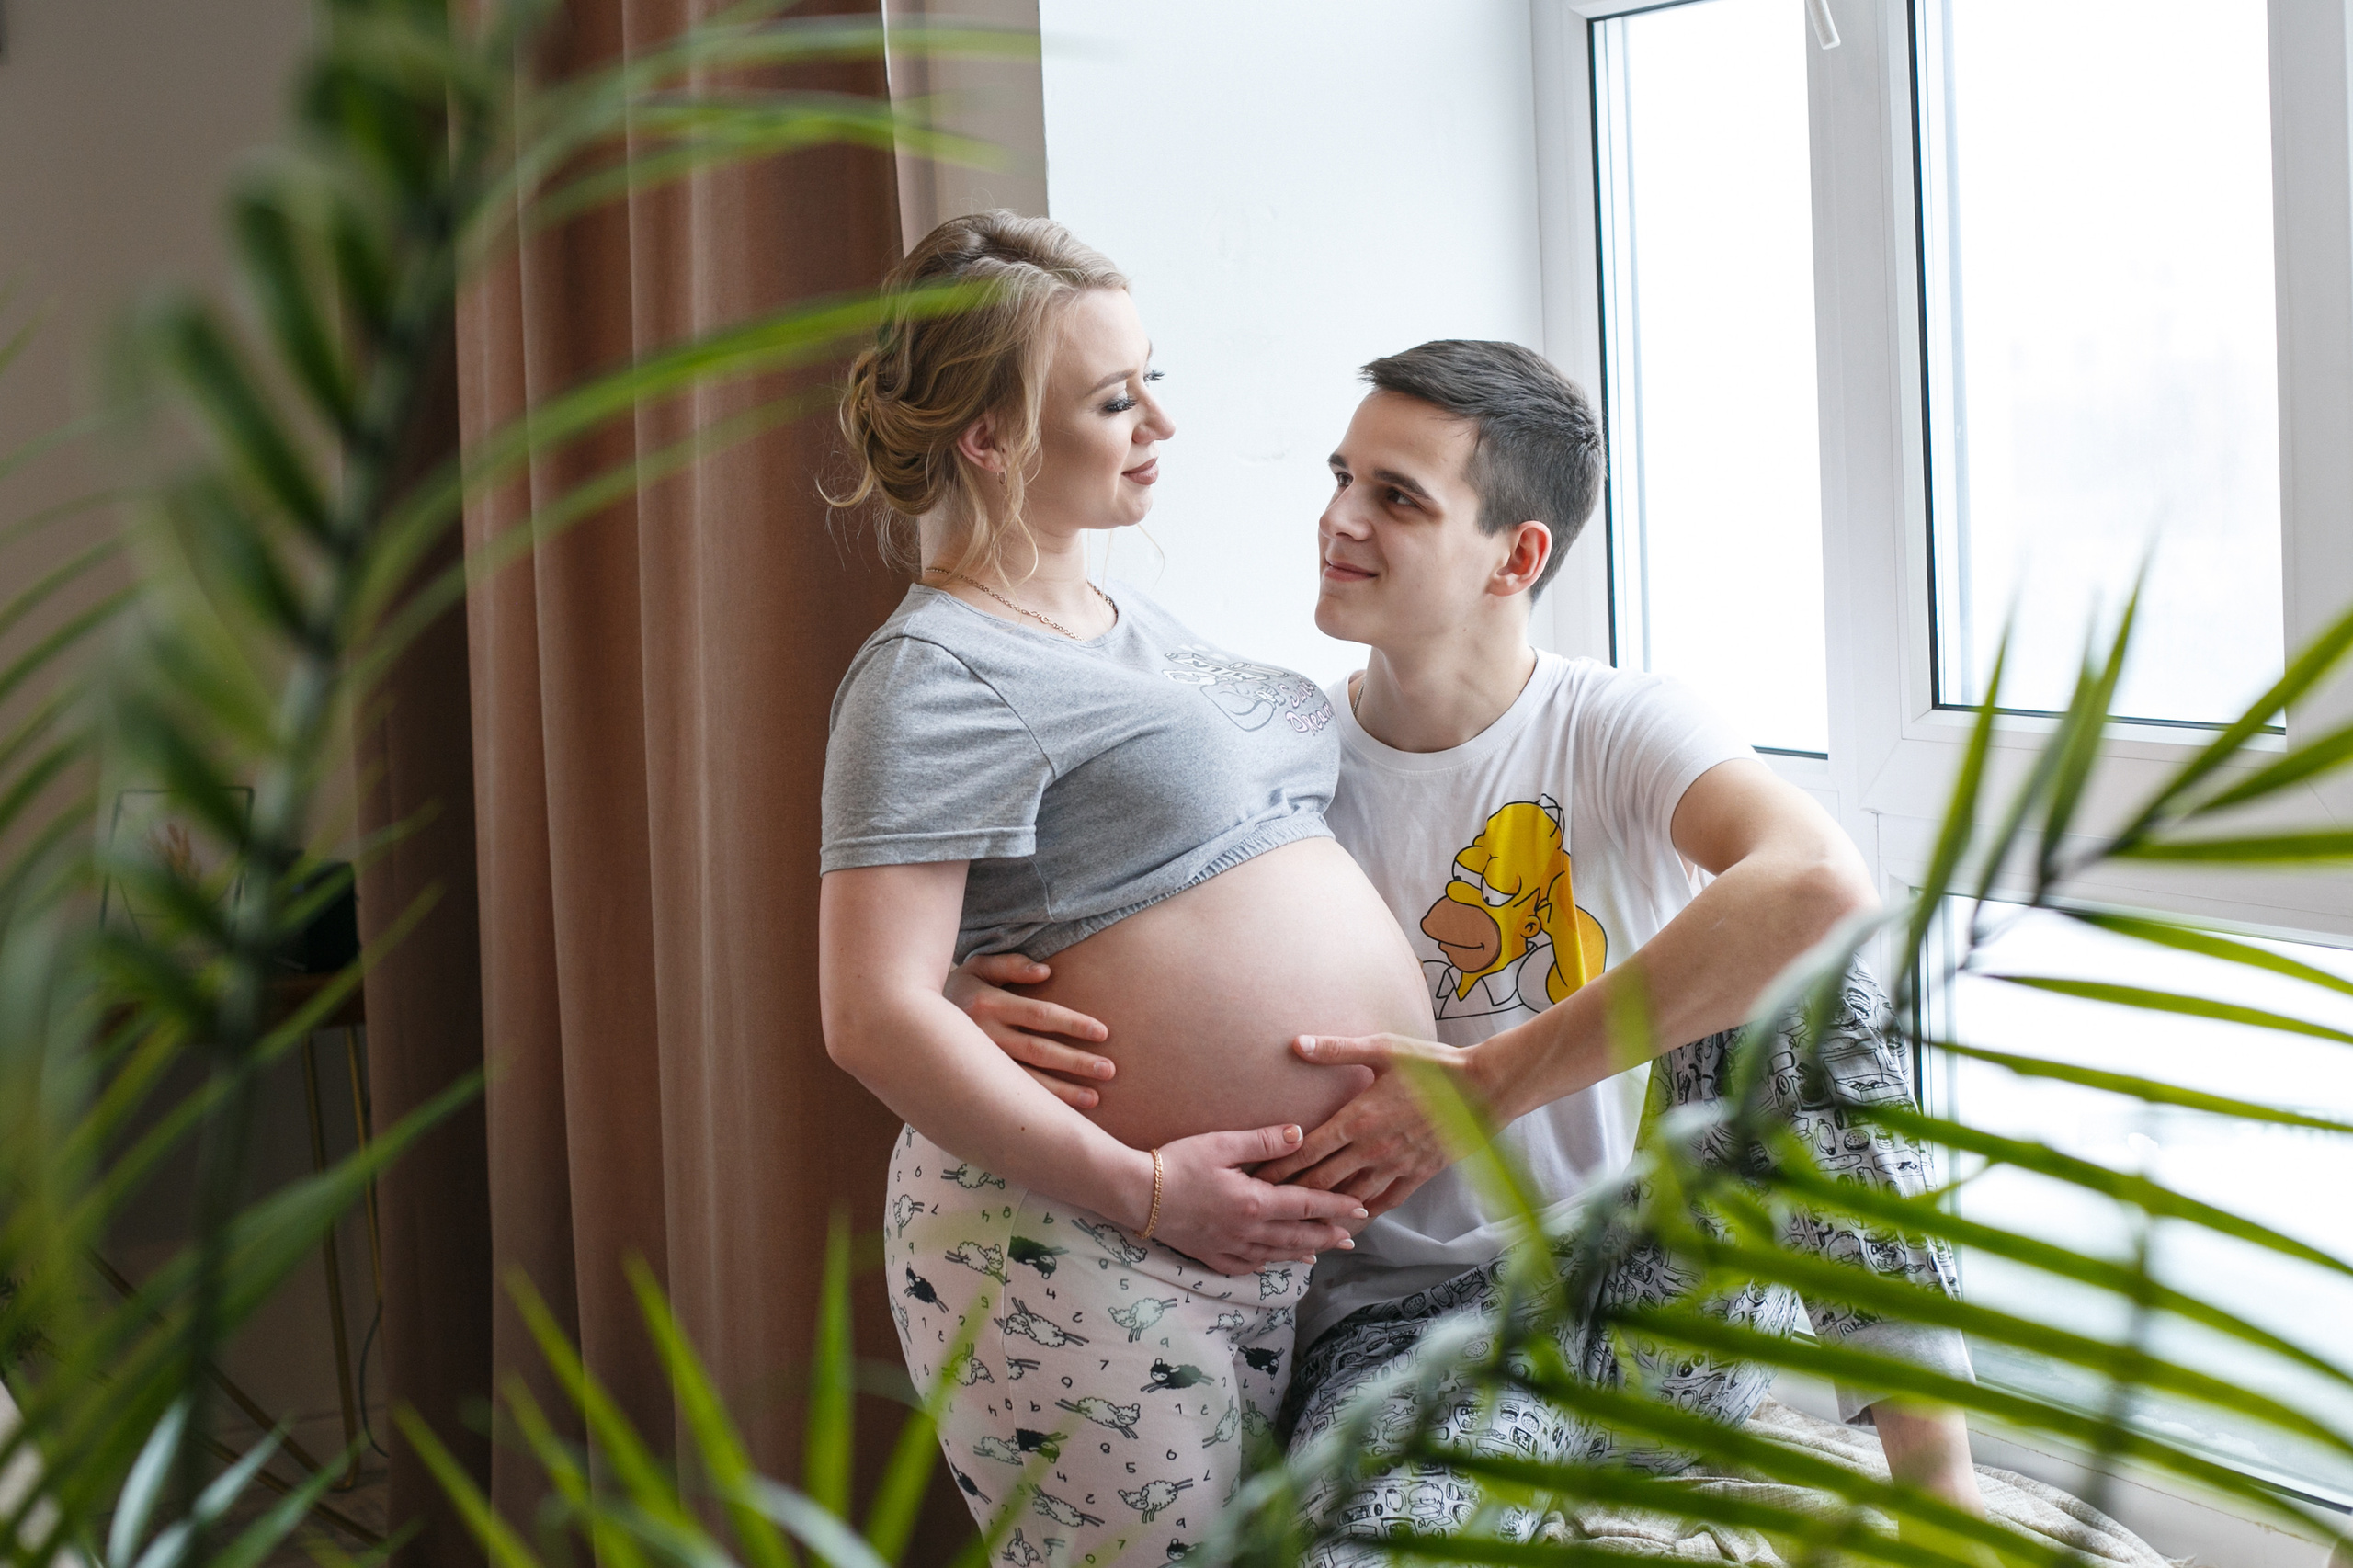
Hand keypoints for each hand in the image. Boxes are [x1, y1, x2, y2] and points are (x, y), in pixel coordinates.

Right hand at [945, 952, 1114, 1109]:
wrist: (909, 1019)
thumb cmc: (959, 988)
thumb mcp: (978, 966)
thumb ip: (1011, 964)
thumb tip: (1046, 971)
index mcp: (988, 1003)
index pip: (1041, 1015)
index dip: (1073, 1024)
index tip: (1103, 1033)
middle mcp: (984, 1036)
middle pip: (1040, 1050)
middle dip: (1076, 1062)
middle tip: (1109, 1069)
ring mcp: (979, 1063)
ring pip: (1027, 1080)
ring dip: (1062, 1092)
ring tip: (1095, 1097)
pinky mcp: (976, 1082)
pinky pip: (1011, 1096)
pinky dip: (1039, 1105)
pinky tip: (1062, 1114)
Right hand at [1146, 1124, 1370, 1274]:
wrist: (1136, 1194)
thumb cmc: (1177, 1163)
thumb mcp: (1221, 1144)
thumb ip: (1263, 1141)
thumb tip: (1300, 1134)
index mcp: (1254, 1202)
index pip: (1307, 1205)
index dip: (1337, 1206)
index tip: (1361, 1208)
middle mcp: (1247, 1230)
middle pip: (1297, 1237)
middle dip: (1327, 1237)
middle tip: (1351, 1239)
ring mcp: (1228, 1246)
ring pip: (1275, 1254)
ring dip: (1303, 1253)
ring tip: (1321, 1252)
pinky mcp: (1210, 1255)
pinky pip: (1246, 1266)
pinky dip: (1266, 1265)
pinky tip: (1273, 1262)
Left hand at [1251, 1033, 1481, 1216]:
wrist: (1485, 1088)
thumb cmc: (1432, 1064)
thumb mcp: (1383, 1049)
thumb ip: (1337, 1049)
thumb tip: (1296, 1043)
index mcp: (1357, 1118)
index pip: (1305, 1151)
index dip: (1277, 1167)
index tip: (1253, 1178)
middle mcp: (1372, 1149)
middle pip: (1320, 1182)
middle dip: (1290, 1196)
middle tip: (1265, 1208)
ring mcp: (1395, 1166)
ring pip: (1350, 1199)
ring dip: (1324, 1211)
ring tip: (1299, 1223)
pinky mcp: (1418, 1175)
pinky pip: (1385, 1202)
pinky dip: (1365, 1214)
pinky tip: (1350, 1221)